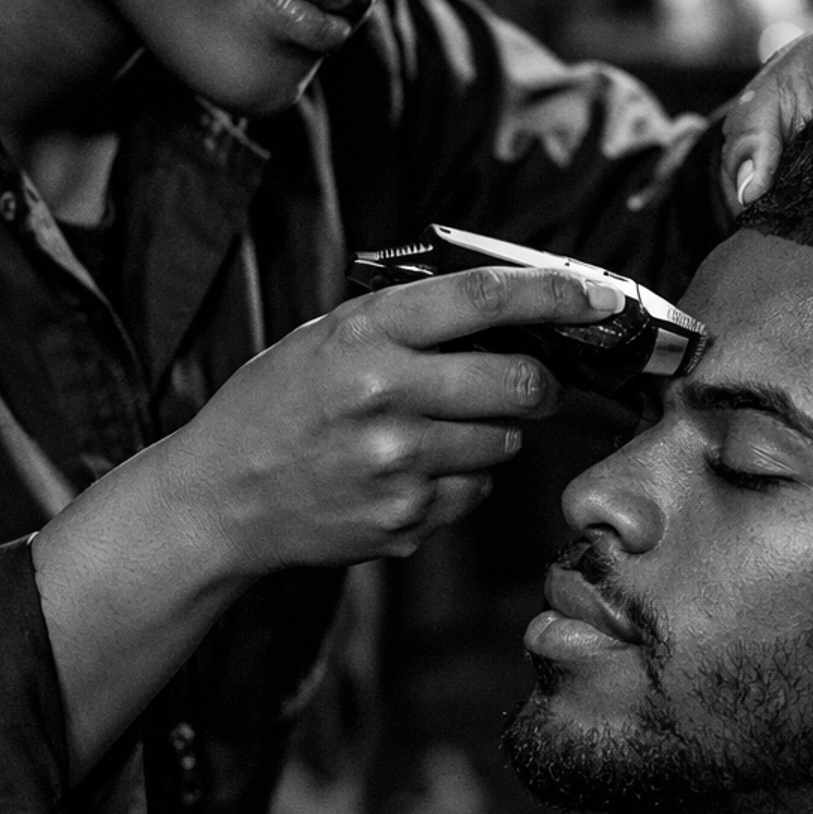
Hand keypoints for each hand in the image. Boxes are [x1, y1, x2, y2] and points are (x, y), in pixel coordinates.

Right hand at [170, 265, 622, 572]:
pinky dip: (460, 481)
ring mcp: (398, 467)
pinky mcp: (405, 520)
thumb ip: (404, 322)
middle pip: (521, 384)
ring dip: (495, 434)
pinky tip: (411, 472)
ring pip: (505, 444)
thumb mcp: (324, 338)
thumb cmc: (272, 406)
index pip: (485, 300)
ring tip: (440, 430)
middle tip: (535, 383)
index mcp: (366, 338)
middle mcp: (387, 399)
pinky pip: (473, 493)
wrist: (219, 498)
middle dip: (544, 383)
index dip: (554, 294)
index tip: (594, 293)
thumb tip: (504, 311)